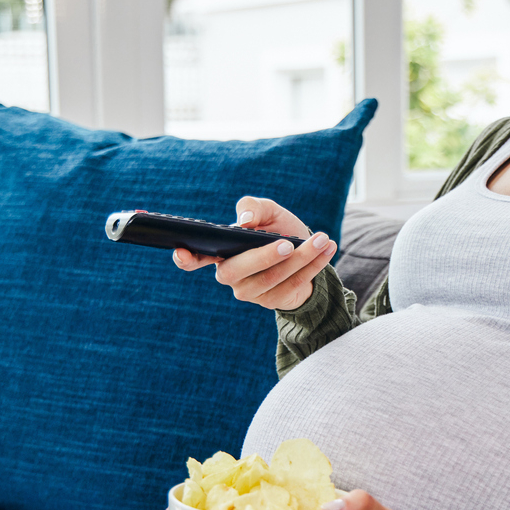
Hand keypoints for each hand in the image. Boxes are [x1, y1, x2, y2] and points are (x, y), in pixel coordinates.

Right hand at [171, 196, 337, 310]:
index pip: (195, 258)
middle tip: (288, 243)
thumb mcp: (268, 212)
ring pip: (273, 278)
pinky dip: (314, 265)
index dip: (185, 258)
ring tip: (322, 239)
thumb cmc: (277, 230)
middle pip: (239, 270)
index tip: (181, 252)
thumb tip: (245, 222)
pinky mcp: (272, 301)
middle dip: (265, 256)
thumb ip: (253, 208)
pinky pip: (294, 285)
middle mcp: (230, 274)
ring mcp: (250, 292)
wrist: (304, 253)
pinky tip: (328, 249)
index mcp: (220, 252)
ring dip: (302, 257)